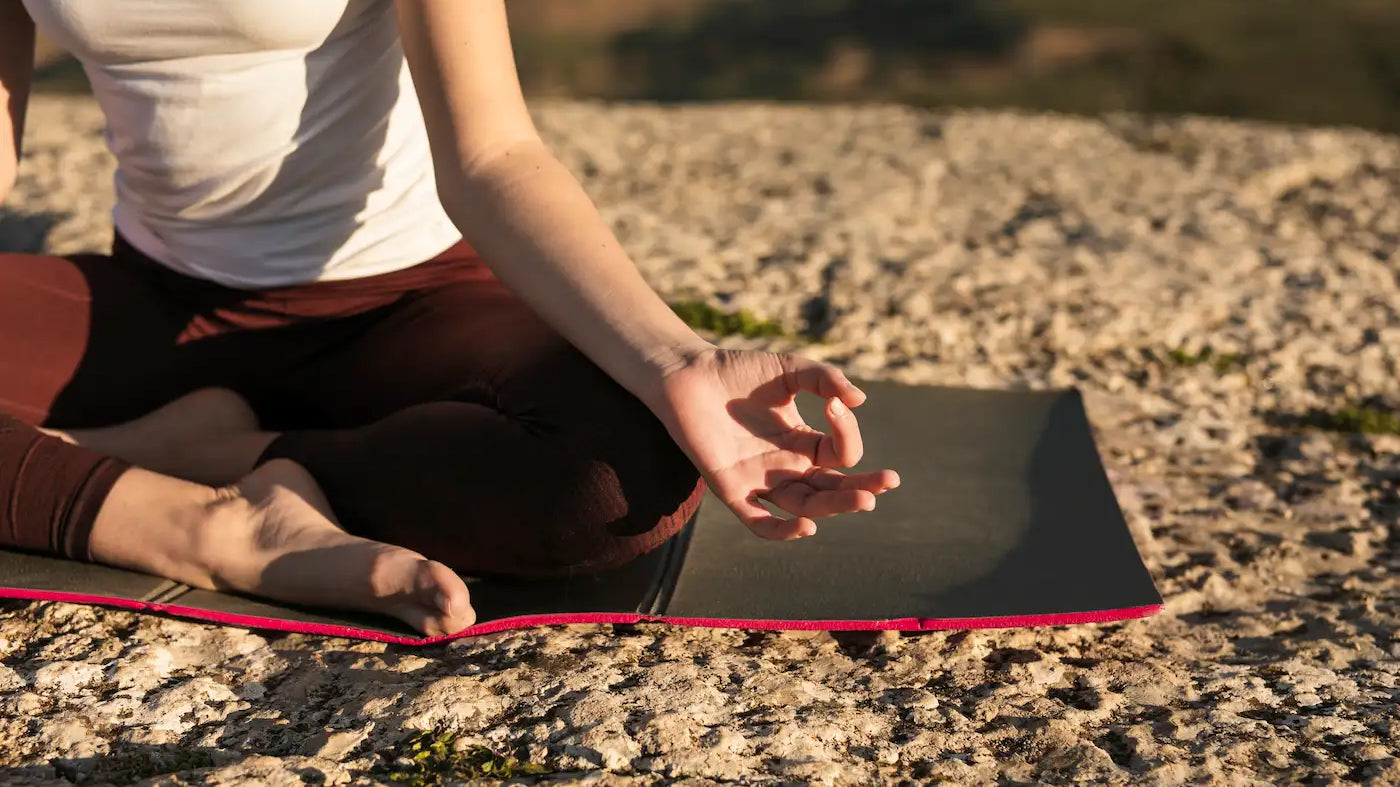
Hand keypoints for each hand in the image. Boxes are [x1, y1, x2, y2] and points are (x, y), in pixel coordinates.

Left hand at [650, 347, 899, 539]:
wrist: (686, 374)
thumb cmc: (737, 370)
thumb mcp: (789, 370)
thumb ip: (825, 379)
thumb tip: (858, 401)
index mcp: (802, 442)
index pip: (840, 454)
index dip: (847, 433)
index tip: (837, 405)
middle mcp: (785, 467)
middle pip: (831, 490)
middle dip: (861, 488)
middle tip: (888, 482)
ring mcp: (760, 481)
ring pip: (805, 507)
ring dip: (835, 507)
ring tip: (864, 500)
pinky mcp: (731, 489)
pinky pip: (758, 522)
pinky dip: (781, 530)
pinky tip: (807, 526)